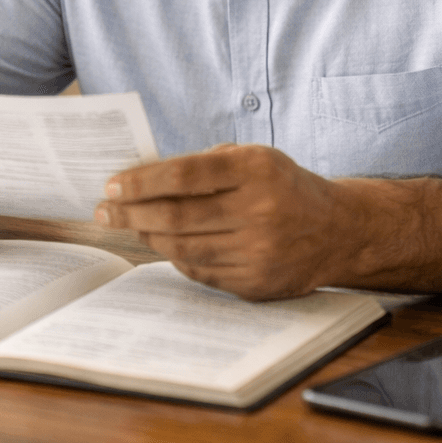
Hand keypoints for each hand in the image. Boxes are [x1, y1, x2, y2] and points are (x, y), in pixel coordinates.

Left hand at [94, 144, 354, 300]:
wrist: (337, 230)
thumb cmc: (283, 186)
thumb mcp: (254, 159)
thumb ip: (205, 164)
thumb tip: (143, 178)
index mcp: (256, 170)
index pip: (184, 175)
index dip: (142, 181)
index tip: (112, 184)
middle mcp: (259, 211)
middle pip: (177, 215)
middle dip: (131, 213)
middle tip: (104, 211)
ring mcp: (259, 252)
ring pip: (183, 247)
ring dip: (147, 236)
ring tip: (129, 225)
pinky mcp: (256, 283)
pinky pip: (200, 271)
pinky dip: (175, 257)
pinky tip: (162, 243)